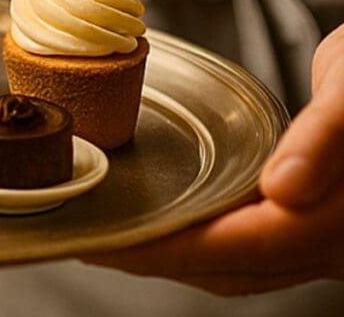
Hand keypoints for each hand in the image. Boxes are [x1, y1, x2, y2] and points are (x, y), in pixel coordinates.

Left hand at [86, 23, 343, 294]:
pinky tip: (165, 226)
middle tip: (87, 237)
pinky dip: (200, 245)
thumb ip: (326, 137)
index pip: (242, 245)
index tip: (108, 241)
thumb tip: (283, 191)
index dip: (169, 247)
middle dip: (153, 257)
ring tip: (111, 236)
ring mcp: (328, 242)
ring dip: (172, 257)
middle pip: (229, 266)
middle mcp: (336, 244)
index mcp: (341, 215)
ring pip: (237, 267)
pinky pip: (249, 252)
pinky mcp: (315, 228)